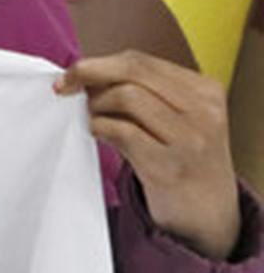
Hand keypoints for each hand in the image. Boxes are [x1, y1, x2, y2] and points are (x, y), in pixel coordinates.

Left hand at [56, 51, 242, 259]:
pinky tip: (98, 134)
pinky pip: (121, 131)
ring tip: (92, 118)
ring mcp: (189, 139)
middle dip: (90, 74)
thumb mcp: (177, 117)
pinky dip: (99, 127)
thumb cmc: (180, 157)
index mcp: (206, 91)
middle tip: (65, 88)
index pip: (141, 61)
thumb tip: (85, 73)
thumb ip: (145, 92)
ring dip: (96, 105)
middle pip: (133, 71)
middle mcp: (203, 112)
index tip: (73, 73)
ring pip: (126, 96)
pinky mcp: (168, 166)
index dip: (99, 63)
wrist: (207, 212)